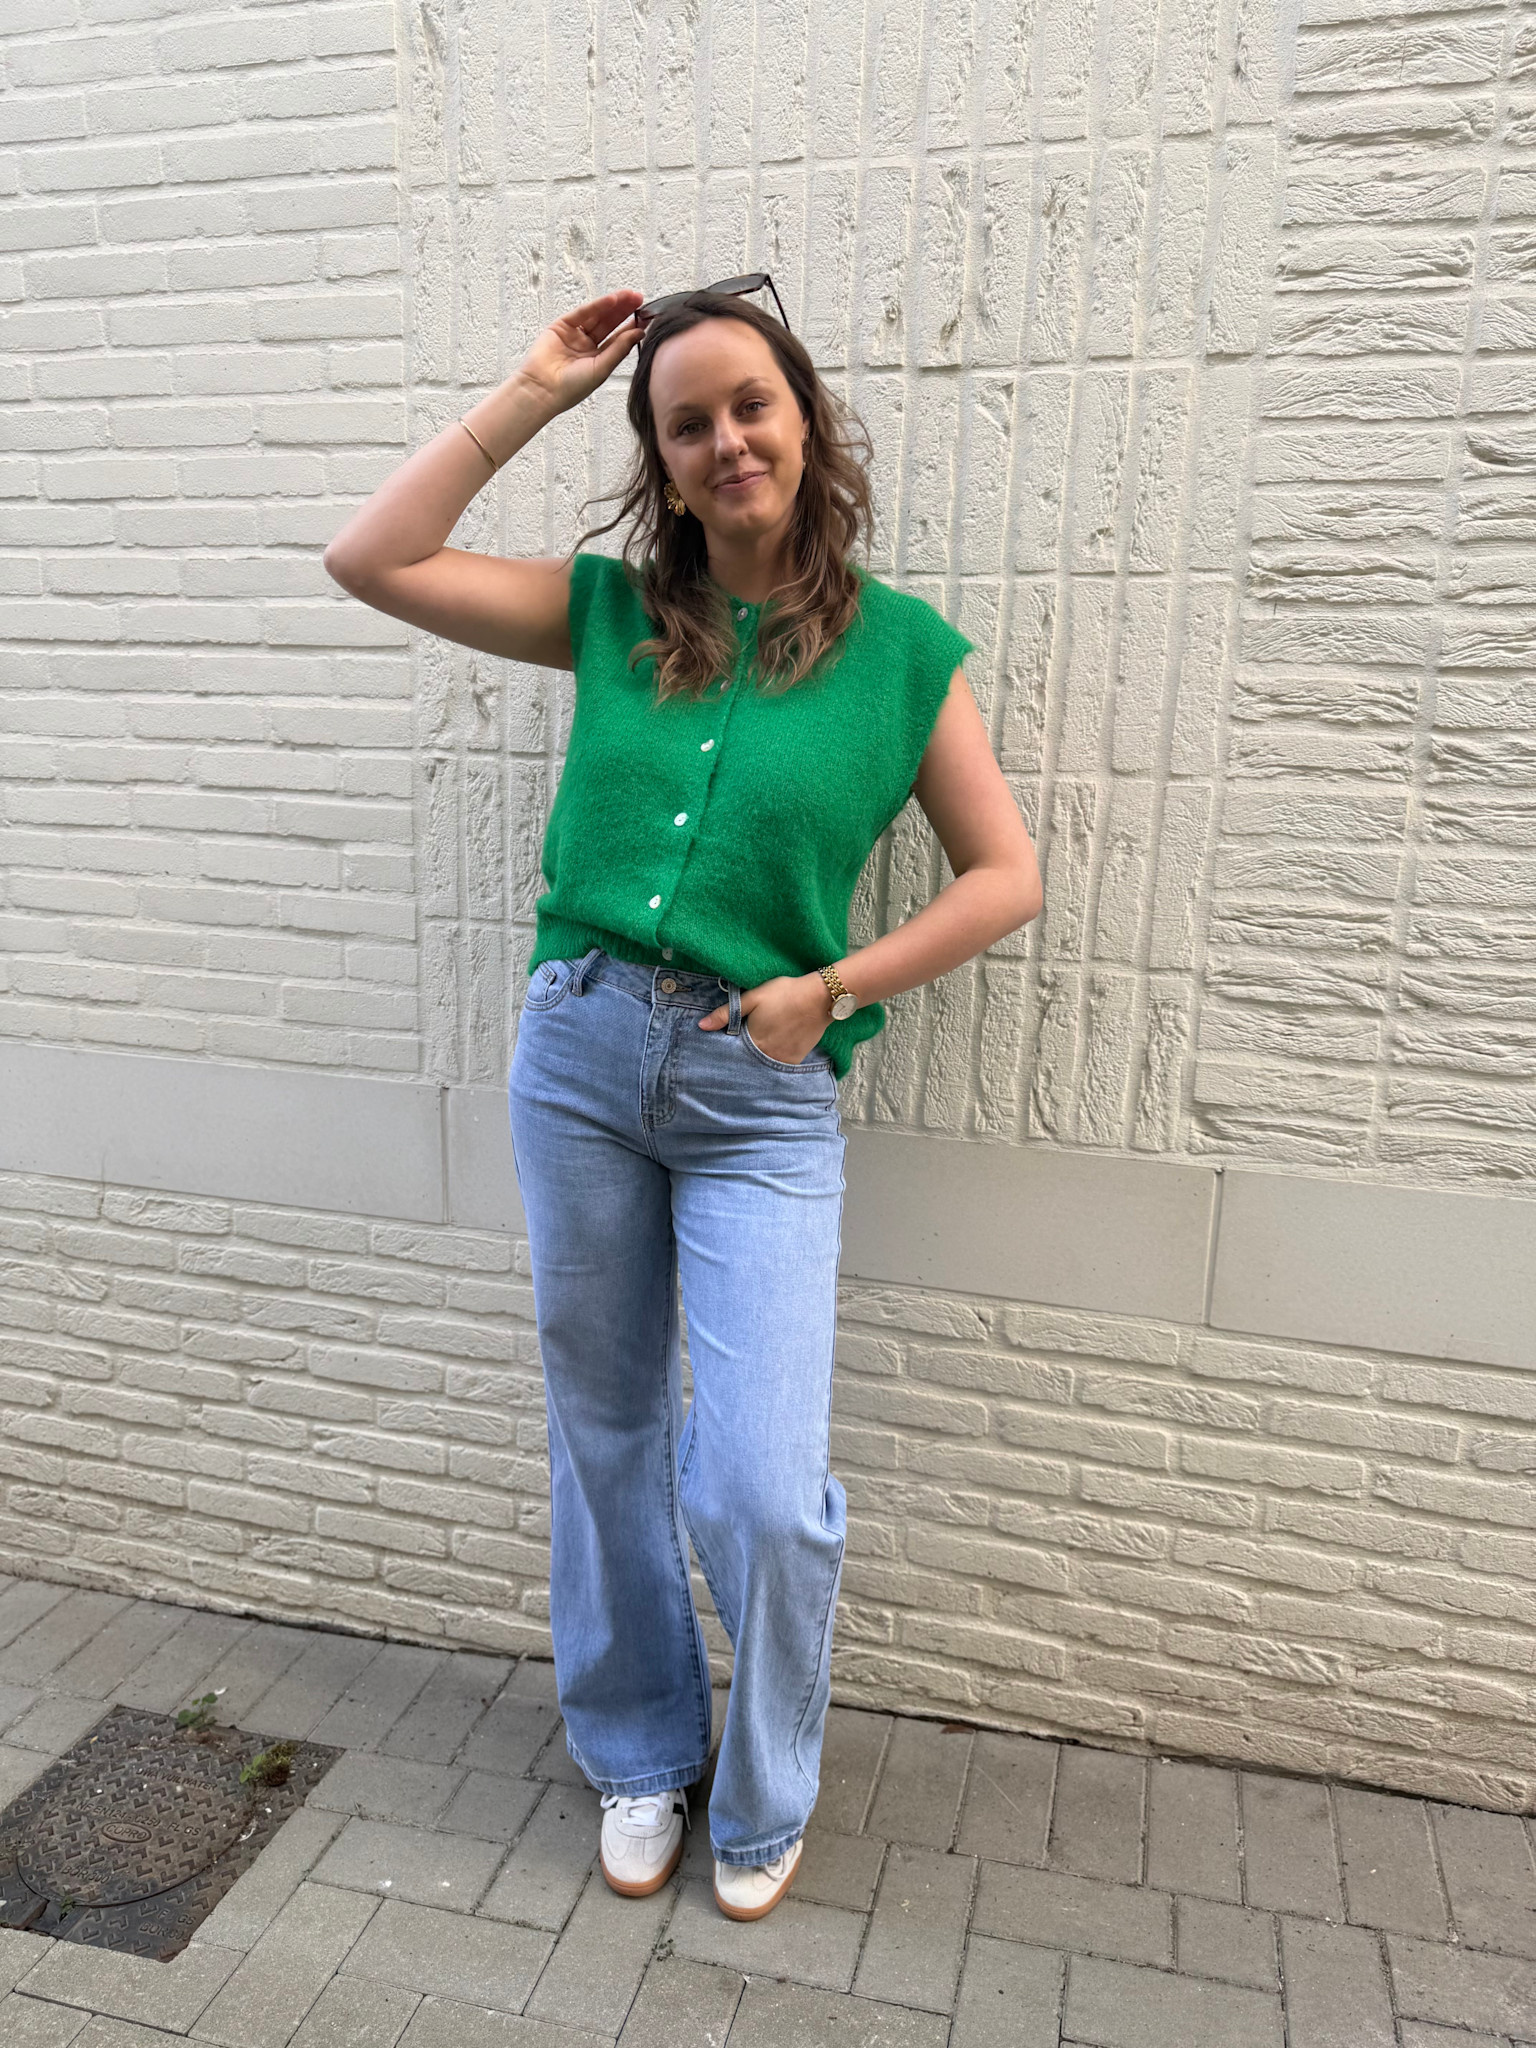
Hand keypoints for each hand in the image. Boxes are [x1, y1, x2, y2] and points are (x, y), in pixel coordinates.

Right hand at [515, 290, 645, 415]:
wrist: (543, 390)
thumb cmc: (570, 388)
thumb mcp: (602, 368)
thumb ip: (620, 349)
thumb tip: (639, 333)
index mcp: (598, 359)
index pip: (618, 339)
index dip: (632, 327)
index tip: (647, 317)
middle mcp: (587, 346)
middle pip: (609, 324)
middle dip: (625, 311)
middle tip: (640, 299)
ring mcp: (574, 335)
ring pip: (597, 316)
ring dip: (613, 305)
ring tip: (629, 296)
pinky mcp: (561, 326)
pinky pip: (582, 313)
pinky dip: (596, 305)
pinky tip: (611, 300)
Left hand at [698, 974, 828, 1063]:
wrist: (820, 997)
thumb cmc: (785, 993)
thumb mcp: (753, 997)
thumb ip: (727, 1013)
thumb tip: (701, 1026)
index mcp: (752, 1040)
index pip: (731, 1053)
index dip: (725, 1051)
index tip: (718, 1049)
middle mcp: (766, 1055)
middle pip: (746, 1062)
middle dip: (739, 1059)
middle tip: (737, 1052)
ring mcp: (782, 1060)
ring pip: (762, 1067)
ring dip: (755, 1063)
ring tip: (752, 1055)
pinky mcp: (795, 1060)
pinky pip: (778, 1068)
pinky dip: (771, 1063)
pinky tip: (769, 1054)